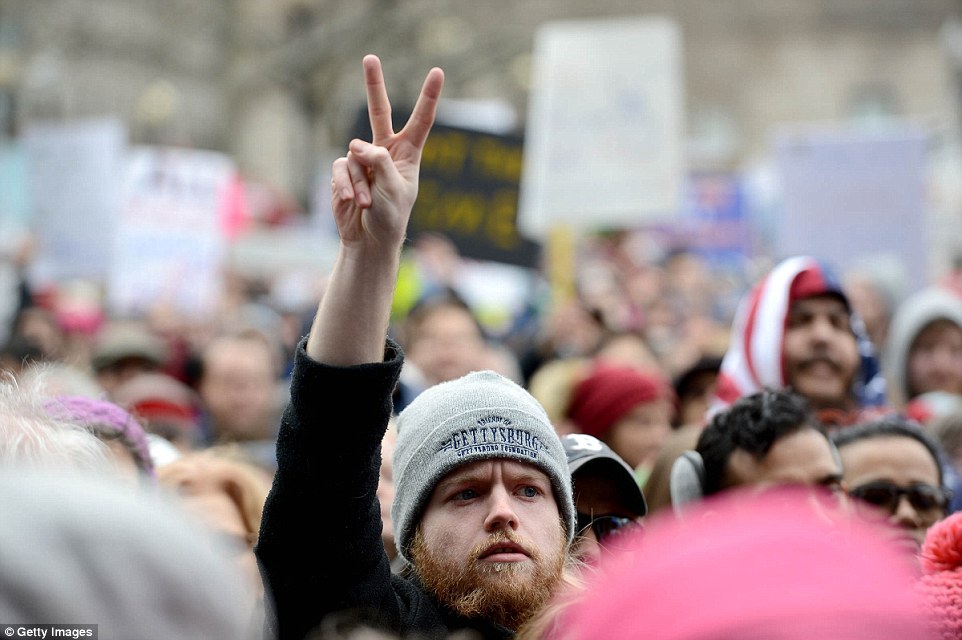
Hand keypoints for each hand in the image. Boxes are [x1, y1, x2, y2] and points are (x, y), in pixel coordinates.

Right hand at [330, 55, 443, 250]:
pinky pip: (340, 168)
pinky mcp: (343, 171)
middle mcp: (384, 152)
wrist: (369, 241)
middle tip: (370, 57)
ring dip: (360, 183)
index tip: (437, 72)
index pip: (421, 121)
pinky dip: (345, 185)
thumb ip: (379, 161)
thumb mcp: (394, 189)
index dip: (428, 97)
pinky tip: (351, 201)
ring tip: (367, 203)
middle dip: (373, 85)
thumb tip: (356, 144)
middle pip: (378, 112)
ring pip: (354, 155)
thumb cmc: (390, 218)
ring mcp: (362, 160)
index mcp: (408, 155)